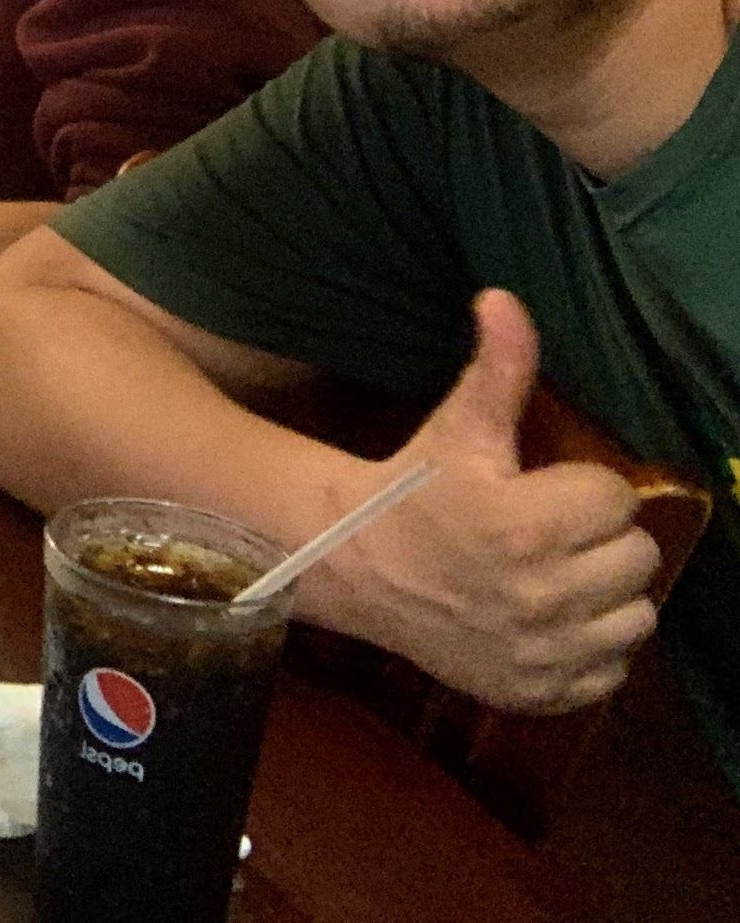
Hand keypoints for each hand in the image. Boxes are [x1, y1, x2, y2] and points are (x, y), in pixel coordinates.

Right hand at [327, 291, 660, 714]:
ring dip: (604, 595)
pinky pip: (612, 671)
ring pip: (636, 618)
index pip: (616, 500)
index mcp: (525, 527)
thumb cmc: (410, 491)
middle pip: (637, 559)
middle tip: (550, 532)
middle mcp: (541, 596)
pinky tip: (547, 620)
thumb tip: (504, 297)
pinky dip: (590, 649)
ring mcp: (543, 651)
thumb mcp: (455, 429)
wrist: (352, 567)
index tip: (542, 490)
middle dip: (599, 540)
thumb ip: (498, 367)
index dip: (582, 490)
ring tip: (555, 575)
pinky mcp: (540, 692)